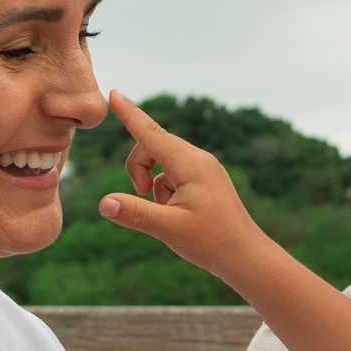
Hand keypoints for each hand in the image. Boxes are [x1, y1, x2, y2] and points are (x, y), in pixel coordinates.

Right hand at [96, 93, 268, 290]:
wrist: (246, 256)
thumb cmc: (211, 242)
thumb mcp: (168, 229)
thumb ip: (135, 213)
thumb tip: (104, 203)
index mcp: (191, 164)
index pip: (151, 133)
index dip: (130, 114)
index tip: (114, 93)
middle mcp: (199, 159)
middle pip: (153, 147)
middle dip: (139, 170)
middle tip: (141, 198)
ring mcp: (204, 168)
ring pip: (162, 163)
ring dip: (153, 185)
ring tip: (167, 213)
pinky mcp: (206, 180)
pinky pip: (174, 175)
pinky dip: (166, 192)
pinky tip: (180, 215)